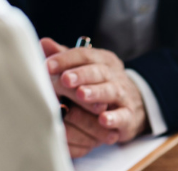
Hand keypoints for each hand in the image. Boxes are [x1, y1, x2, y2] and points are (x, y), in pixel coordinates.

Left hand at [41, 38, 148, 153]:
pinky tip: (103, 120)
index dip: (66, 59)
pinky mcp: (128, 116)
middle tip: (65, 79)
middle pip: (98, 71)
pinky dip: (114, 118)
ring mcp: (123, 95)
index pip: (84, 54)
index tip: (47, 65)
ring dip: (96, 92)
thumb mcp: (85, 69)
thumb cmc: (101, 86)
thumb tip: (43, 43)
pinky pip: (123, 116)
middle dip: (81, 75)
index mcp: (103, 60)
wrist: (133, 106)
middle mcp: (114, 75)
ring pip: (111, 91)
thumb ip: (65, 59)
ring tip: (81, 94)